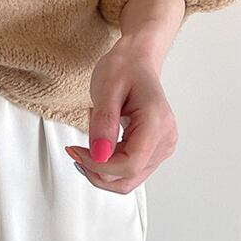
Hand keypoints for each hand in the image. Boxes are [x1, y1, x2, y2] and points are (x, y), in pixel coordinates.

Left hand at [65, 35, 177, 192]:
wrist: (136, 60)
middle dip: (97, 172)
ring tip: (85, 148)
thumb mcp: (105, 89)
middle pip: (130, 178)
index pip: (129, 165)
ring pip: (129, 179)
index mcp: (156, 123)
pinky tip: (98, 147)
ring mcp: (162, 147)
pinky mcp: (154, 150)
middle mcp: (164, 140)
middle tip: (75, 151)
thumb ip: (103, 123)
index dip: (99, 166)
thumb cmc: (123, 68)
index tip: (76, 151)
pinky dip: (109, 166)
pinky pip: (130, 170)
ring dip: (102, 171)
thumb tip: (99, 155)